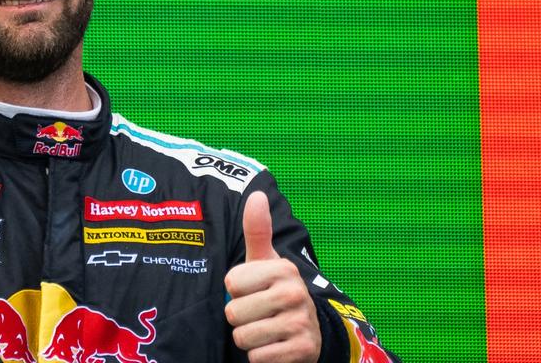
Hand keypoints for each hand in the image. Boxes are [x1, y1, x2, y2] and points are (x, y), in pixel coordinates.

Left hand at [224, 192, 321, 362]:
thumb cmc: (275, 290)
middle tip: (259, 314)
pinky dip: (261, 357)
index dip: (237, 291)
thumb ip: (257, 230)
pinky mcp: (302, 351)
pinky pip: (257, 358)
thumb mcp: (266, 261)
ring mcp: (300, 324)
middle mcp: (295, 294)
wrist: (309, 331)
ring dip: (249, 339)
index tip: (254, 290)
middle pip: (234, 313)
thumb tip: (256, 194)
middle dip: (240, 319)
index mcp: (283, 269)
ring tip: (265, 329)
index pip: (231, 284)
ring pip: (243, 338)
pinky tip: (275, 346)